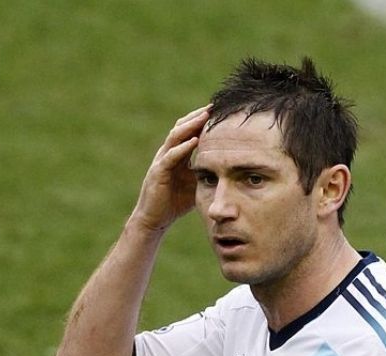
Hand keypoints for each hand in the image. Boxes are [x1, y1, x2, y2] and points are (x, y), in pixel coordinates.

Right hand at [132, 104, 210, 231]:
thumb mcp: (196, 184)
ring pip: (175, 137)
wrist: (155, 219)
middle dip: (197, 116)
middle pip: (181, 127)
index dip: (202, 120)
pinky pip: (170, 156)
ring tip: (205, 116)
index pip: (190, 131)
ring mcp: (161, 161)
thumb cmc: (175, 202)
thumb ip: (207, 173)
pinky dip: (182, 147)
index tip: (220, 112)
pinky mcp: (158, 172)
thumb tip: (230, 170)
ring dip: (190, 125)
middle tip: (214, 106)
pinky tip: (194, 140)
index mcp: (177, 155)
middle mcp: (168, 153)